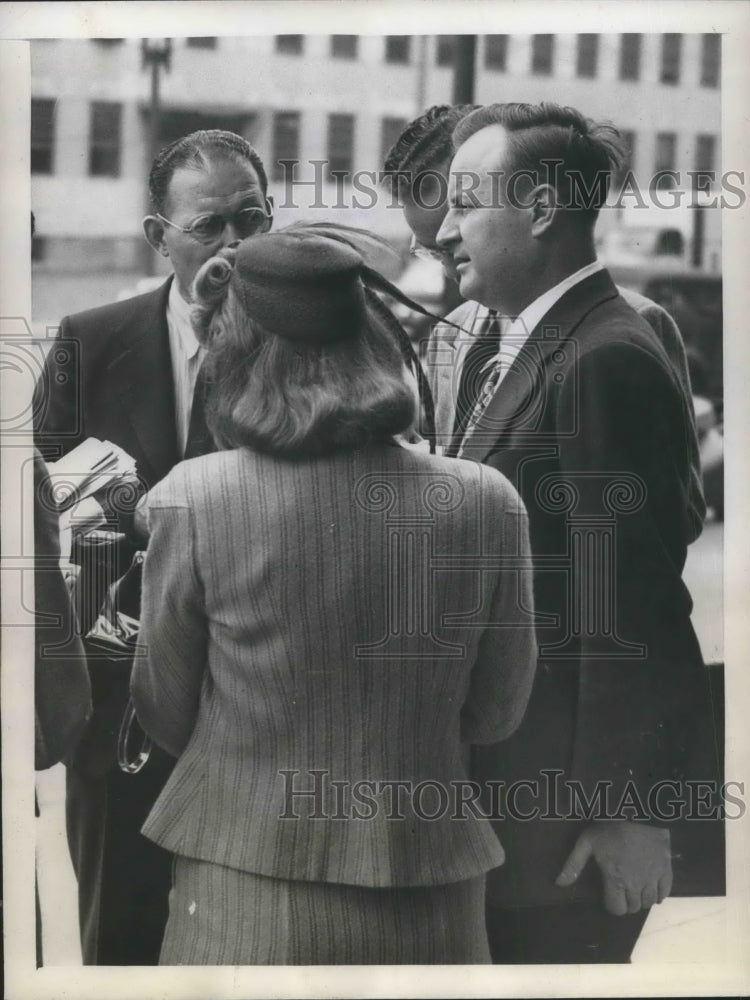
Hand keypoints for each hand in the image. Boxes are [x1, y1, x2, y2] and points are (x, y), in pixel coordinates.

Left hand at [556, 820, 671, 914]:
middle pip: (633, 907)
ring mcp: (653, 878)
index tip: (610, 896)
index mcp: (616, 880)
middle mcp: (636, 885)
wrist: (638, 810)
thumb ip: (574, 865)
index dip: (612, 905)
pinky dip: (659, 894)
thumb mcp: (587, 842)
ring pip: (649, 902)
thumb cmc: (609, 826)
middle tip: (622, 890)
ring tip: (635, 889)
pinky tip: (652, 887)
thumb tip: (559, 884)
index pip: (617, 909)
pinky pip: (665, 892)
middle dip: (627, 902)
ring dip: (642, 899)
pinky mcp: (666, 869)